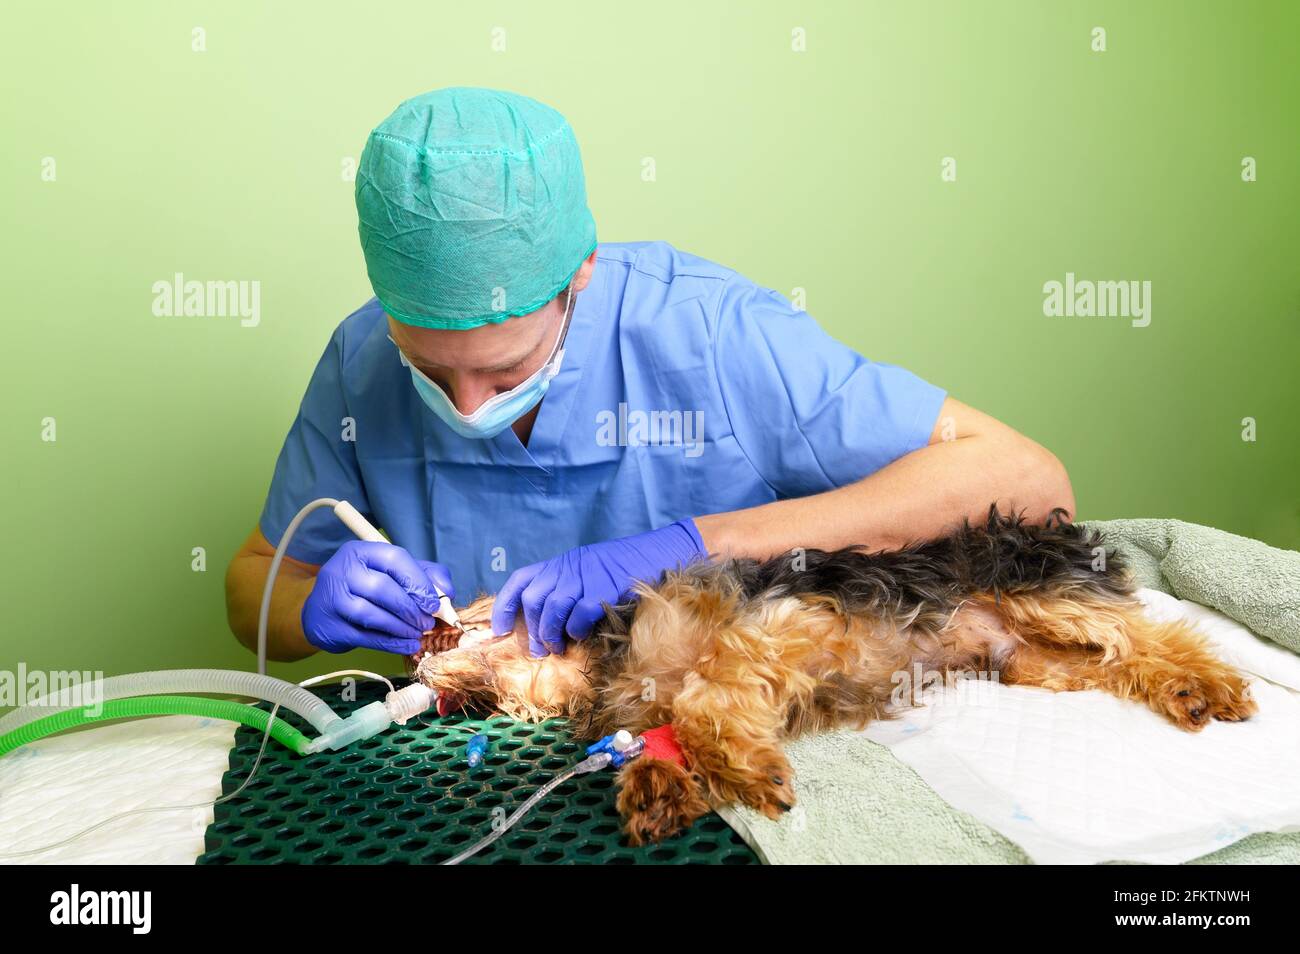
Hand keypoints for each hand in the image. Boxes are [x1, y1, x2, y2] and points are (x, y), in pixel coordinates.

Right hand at [302, 541, 454, 653]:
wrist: (322, 610)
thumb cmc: (365, 588)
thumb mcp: (393, 573)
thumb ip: (425, 575)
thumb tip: (446, 591)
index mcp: (361, 551)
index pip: (395, 559)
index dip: (418, 582)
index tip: (434, 602)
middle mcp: (343, 570)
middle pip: (383, 588)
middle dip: (411, 608)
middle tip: (427, 622)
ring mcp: (333, 598)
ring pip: (372, 614)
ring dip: (401, 627)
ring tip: (417, 633)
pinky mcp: (330, 626)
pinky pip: (365, 637)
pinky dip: (391, 643)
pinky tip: (406, 645)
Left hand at [491, 519, 704, 657]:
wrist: (660, 551)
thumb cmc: (625, 566)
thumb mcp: (588, 568)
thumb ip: (567, 586)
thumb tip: (547, 622)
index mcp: (561, 562)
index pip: (520, 580)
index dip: (504, 607)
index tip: (499, 631)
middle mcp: (568, 567)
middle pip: (533, 599)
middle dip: (531, 630)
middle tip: (539, 651)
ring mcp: (585, 577)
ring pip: (552, 609)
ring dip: (551, 634)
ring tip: (558, 648)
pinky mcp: (603, 590)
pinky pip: (579, 616)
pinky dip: (576, 630)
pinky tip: (582, 635)